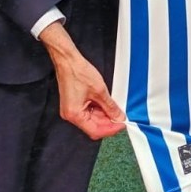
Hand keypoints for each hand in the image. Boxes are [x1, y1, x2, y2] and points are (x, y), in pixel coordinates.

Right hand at [41, 23, 125, 139]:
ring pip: (92, 119)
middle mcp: (71, 115)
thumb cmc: (78, 72)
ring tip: (116, 110)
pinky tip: (107, 106)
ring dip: (104, 116)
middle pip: (93, 126)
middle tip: (121, 118)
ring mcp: (71, 110)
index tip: (121, 125)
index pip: (95, 131)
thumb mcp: (99, 91)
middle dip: (108, 122)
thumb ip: (110, 106)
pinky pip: (88, 112)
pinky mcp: (74, 104)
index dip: (110, 129)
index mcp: (74, 114)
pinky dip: (99, 110)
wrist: (68, 60)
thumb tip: (118, 117)